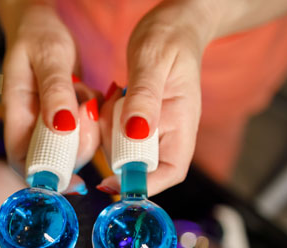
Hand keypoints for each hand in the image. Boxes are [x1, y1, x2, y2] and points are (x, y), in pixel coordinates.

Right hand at [0, 1, 100, 193]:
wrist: (39, 20)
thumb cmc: (37, 34)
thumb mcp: (48, 55)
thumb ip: (55, 90)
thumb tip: (61, 127)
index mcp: (16, 114)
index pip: (22, 161)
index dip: (44, 178)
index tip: (75, 182)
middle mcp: (31, 124)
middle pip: (52, 160)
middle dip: (78, 147)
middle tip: (89, 112)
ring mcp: (48, 122)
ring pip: (72, 146)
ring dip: (90, 130)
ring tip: (89, 97)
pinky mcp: (64, 116)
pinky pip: (84, 130)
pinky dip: (95, 118)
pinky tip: (93, 95)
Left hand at [98, 1, 216, 195]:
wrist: (173, 22)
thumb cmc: (169, 37)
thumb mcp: (152, 63)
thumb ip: (144, 98)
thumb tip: (136, 132)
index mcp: (181, 124)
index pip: (169, 172)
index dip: (142, 185)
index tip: (111, 183)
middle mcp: (168, 132)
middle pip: (137, 165)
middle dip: (114, 149)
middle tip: (107, 115)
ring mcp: (152, 128)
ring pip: (121, 150)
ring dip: (107, 132)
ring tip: (112, 100)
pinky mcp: (137, 120)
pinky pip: (115, 133)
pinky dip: (105, 121)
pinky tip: (109, 100)